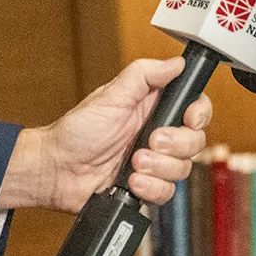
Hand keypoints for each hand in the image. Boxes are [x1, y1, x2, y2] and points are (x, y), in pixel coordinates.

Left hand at [0, 56, 212, 212]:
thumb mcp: (110, 96)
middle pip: (195, 141)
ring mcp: (154, 163)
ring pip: (183, 169)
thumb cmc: (76, 132)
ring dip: (158, 167)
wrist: (56, 171)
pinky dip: (150, 188)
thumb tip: (176, 63)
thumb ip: (144, 75)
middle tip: (150, 142)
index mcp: (154, 108)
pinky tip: (131, 181)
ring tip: (132, 163)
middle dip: (175, 144)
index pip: (196, 108)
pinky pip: (166, 192)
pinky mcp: (146, 186)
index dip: (199, 114)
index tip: (188, 119)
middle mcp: (158, 135)